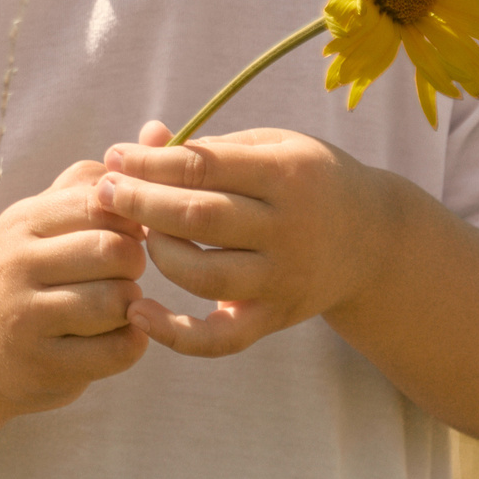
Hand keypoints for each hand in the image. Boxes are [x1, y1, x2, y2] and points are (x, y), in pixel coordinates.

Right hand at [0, 160, 150, 413]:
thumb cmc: (34, 271)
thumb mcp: (51, 218)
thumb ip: (102, 178)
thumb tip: (157, 130)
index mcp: (24, 220)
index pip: (100, 200)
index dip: (131, 217)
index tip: (128, 232)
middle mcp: (18, 264)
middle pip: (114, 251)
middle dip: (135, 263)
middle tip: (125, 271)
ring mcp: (27, 317)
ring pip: (118, 302)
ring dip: (132, 305)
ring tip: (118, 304)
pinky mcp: (44, 364)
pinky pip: (117, 350)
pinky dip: (131, 343)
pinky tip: (116, 336)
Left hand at [93, 120, 397, 357]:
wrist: (375, 239)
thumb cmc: (307, 179)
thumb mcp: (271, 146)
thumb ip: (208, 147)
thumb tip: (141, 139)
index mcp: (286, 174)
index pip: (202, 167)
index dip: (150, 162)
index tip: (114, 156)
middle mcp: (287, 229)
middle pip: (197, 217)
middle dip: (140, 202)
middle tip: (103, 191)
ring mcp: (282, 279)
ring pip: (202, 274)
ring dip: (156, 252)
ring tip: (136, 233)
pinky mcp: (274, 318)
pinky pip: (220, 338)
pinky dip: (175, 333)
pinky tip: (138, 312)